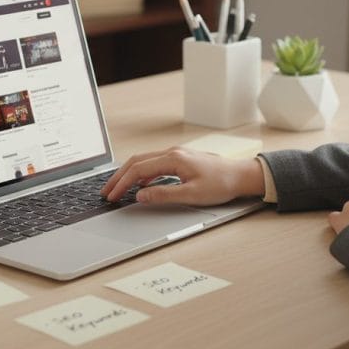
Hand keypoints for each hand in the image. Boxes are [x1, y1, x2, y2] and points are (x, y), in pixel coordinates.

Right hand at [101, 147, 265, 206]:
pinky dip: (142, 173)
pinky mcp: (181, 159)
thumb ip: (163, 195)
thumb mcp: (191, 194)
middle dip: (119, 177)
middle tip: (106, 192)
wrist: (241, 175)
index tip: (111, 196)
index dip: (122, 184)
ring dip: (129, 174)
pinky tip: (140, 185)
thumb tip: (140, 196)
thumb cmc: (221, 184)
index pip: (138, 170)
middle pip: (137, 162)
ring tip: (118, 188)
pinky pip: (154, 163)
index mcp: (173, 159)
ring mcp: (177, 154)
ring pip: (144, 161)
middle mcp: (172, 153)